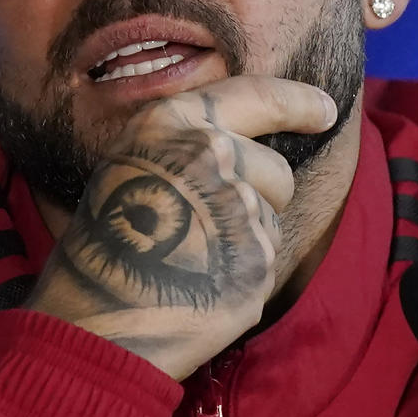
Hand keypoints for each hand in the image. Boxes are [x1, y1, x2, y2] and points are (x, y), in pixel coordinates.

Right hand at [27, 75, 336, 380]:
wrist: (92, 320)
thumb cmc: (103, 245)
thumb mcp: (129, 165)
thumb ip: (186, 146)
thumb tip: (241, 144)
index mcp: (172, 122)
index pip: (258, 96)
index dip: (299, 102)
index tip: (325, 110)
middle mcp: (209, 153)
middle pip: (277, 169)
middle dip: (261, 195)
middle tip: (210, 227)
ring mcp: (237, 206)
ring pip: (272, 217)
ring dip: (247, 238)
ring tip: (195, 259)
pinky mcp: (258, 259)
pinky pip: (267, 259)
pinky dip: (243, 274)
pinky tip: (203, 285)